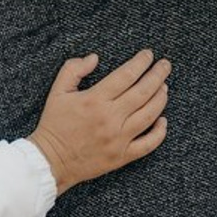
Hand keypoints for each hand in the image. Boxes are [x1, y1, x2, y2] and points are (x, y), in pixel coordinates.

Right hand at [29, 49, 170, 193]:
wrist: (50, 161)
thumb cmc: (54, 124)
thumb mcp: (57, 91)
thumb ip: (73, 69)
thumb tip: (94, 58)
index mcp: (95, 99)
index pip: (126, 75)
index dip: (141, 62)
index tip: (148, 54)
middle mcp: (110, 118)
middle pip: (143, 92)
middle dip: (157, 75)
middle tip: (165, 65)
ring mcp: (118, 139)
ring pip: (149, 115)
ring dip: (160, 99)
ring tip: (164, 87)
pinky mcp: (121, 157)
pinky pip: (147, 144)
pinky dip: (159, 132)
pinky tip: (163, 120)